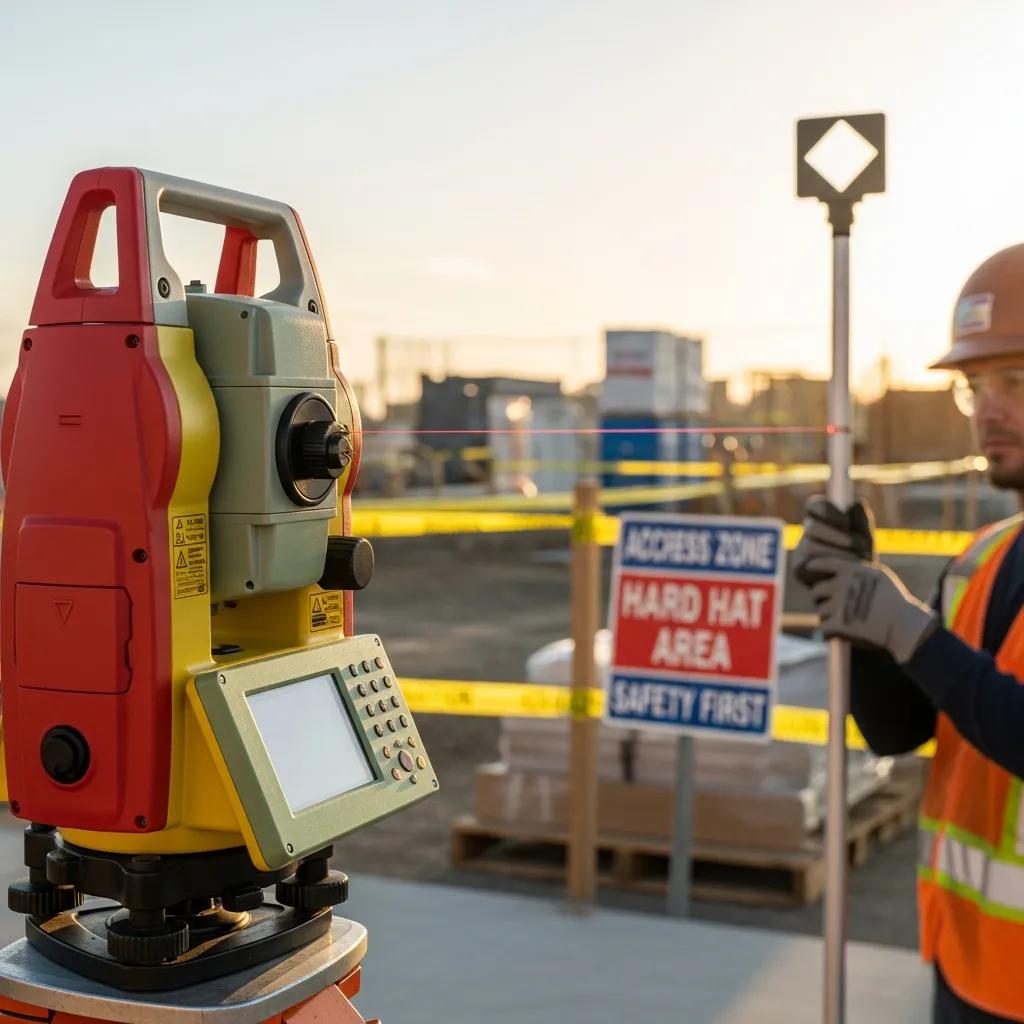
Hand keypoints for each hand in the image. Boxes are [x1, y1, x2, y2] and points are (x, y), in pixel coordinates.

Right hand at [792, 496, 874, 587]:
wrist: (860, 592)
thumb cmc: (862, 562)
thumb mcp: (866, 540)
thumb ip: (861, 521)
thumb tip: (854, 504)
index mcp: (822, 522)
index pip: (814, 506)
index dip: (828, 510)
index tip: (846, 521)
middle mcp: (807, 535)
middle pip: (811, 526)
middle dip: (836, 535)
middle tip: (856, 544)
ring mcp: (801, 552)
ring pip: (810, 545)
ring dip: (836, 552)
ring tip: (854, 561)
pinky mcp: (800, 570)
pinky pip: (808, 564)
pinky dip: (829, 567)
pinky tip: (842, 571)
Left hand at [807, 556, 938, 663]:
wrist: (903, 624)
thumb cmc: (894, 599)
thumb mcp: (879, 575)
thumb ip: (858, 569)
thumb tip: (842, 566)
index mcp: (849, 570)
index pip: (820, 564)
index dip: (813, 567)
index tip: (809, 570)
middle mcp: (840, 585)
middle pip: (817, 591)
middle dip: (823, 598)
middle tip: (834, 606)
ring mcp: (838, 605)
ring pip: (821, 611)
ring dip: (829, 617)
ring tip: (844, 621)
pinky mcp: (837, 624)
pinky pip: (823, 628)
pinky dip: (830, 633)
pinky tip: (838, 634)